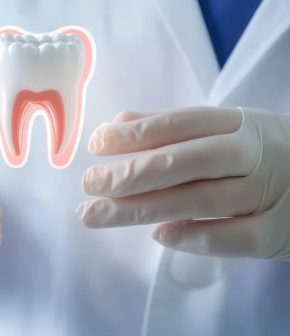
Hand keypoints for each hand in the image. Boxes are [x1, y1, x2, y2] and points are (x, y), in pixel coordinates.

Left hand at [77, 106, 289, 259]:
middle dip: (134, 173)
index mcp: (237, 124)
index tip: (96, 144)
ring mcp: (270, 193)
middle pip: (189, 161)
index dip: (138, 133)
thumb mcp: (222, 132)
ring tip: (100, 213)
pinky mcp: (279, 231)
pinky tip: (161, 236)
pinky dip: (197, 237)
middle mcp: (254, 154)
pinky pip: (236, 237)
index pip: (182, 123)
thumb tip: (115, 124)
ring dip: (146, 208)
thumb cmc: (256, 157)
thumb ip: (169, 129)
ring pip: (204, 199)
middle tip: (90, 184)